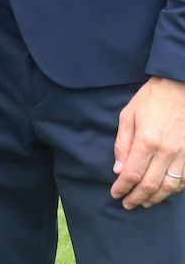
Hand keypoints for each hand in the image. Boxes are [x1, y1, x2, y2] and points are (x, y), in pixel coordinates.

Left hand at [111, 76, 184, 208]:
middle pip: (150, 185)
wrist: (178, 89)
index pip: (132, 173)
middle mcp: (166, 152)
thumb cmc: (150, 100)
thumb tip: (118, 169)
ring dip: (155, 198)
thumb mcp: (127, 116)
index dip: (122, 187)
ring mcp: (182, 155)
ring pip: (169, 187)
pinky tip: (163, 192)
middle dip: (136, 198)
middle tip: (127, 204)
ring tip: (144, 203)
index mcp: (146, 141)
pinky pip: (183, 180)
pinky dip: (173, 190)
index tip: (115, 193)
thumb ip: (122, 144)